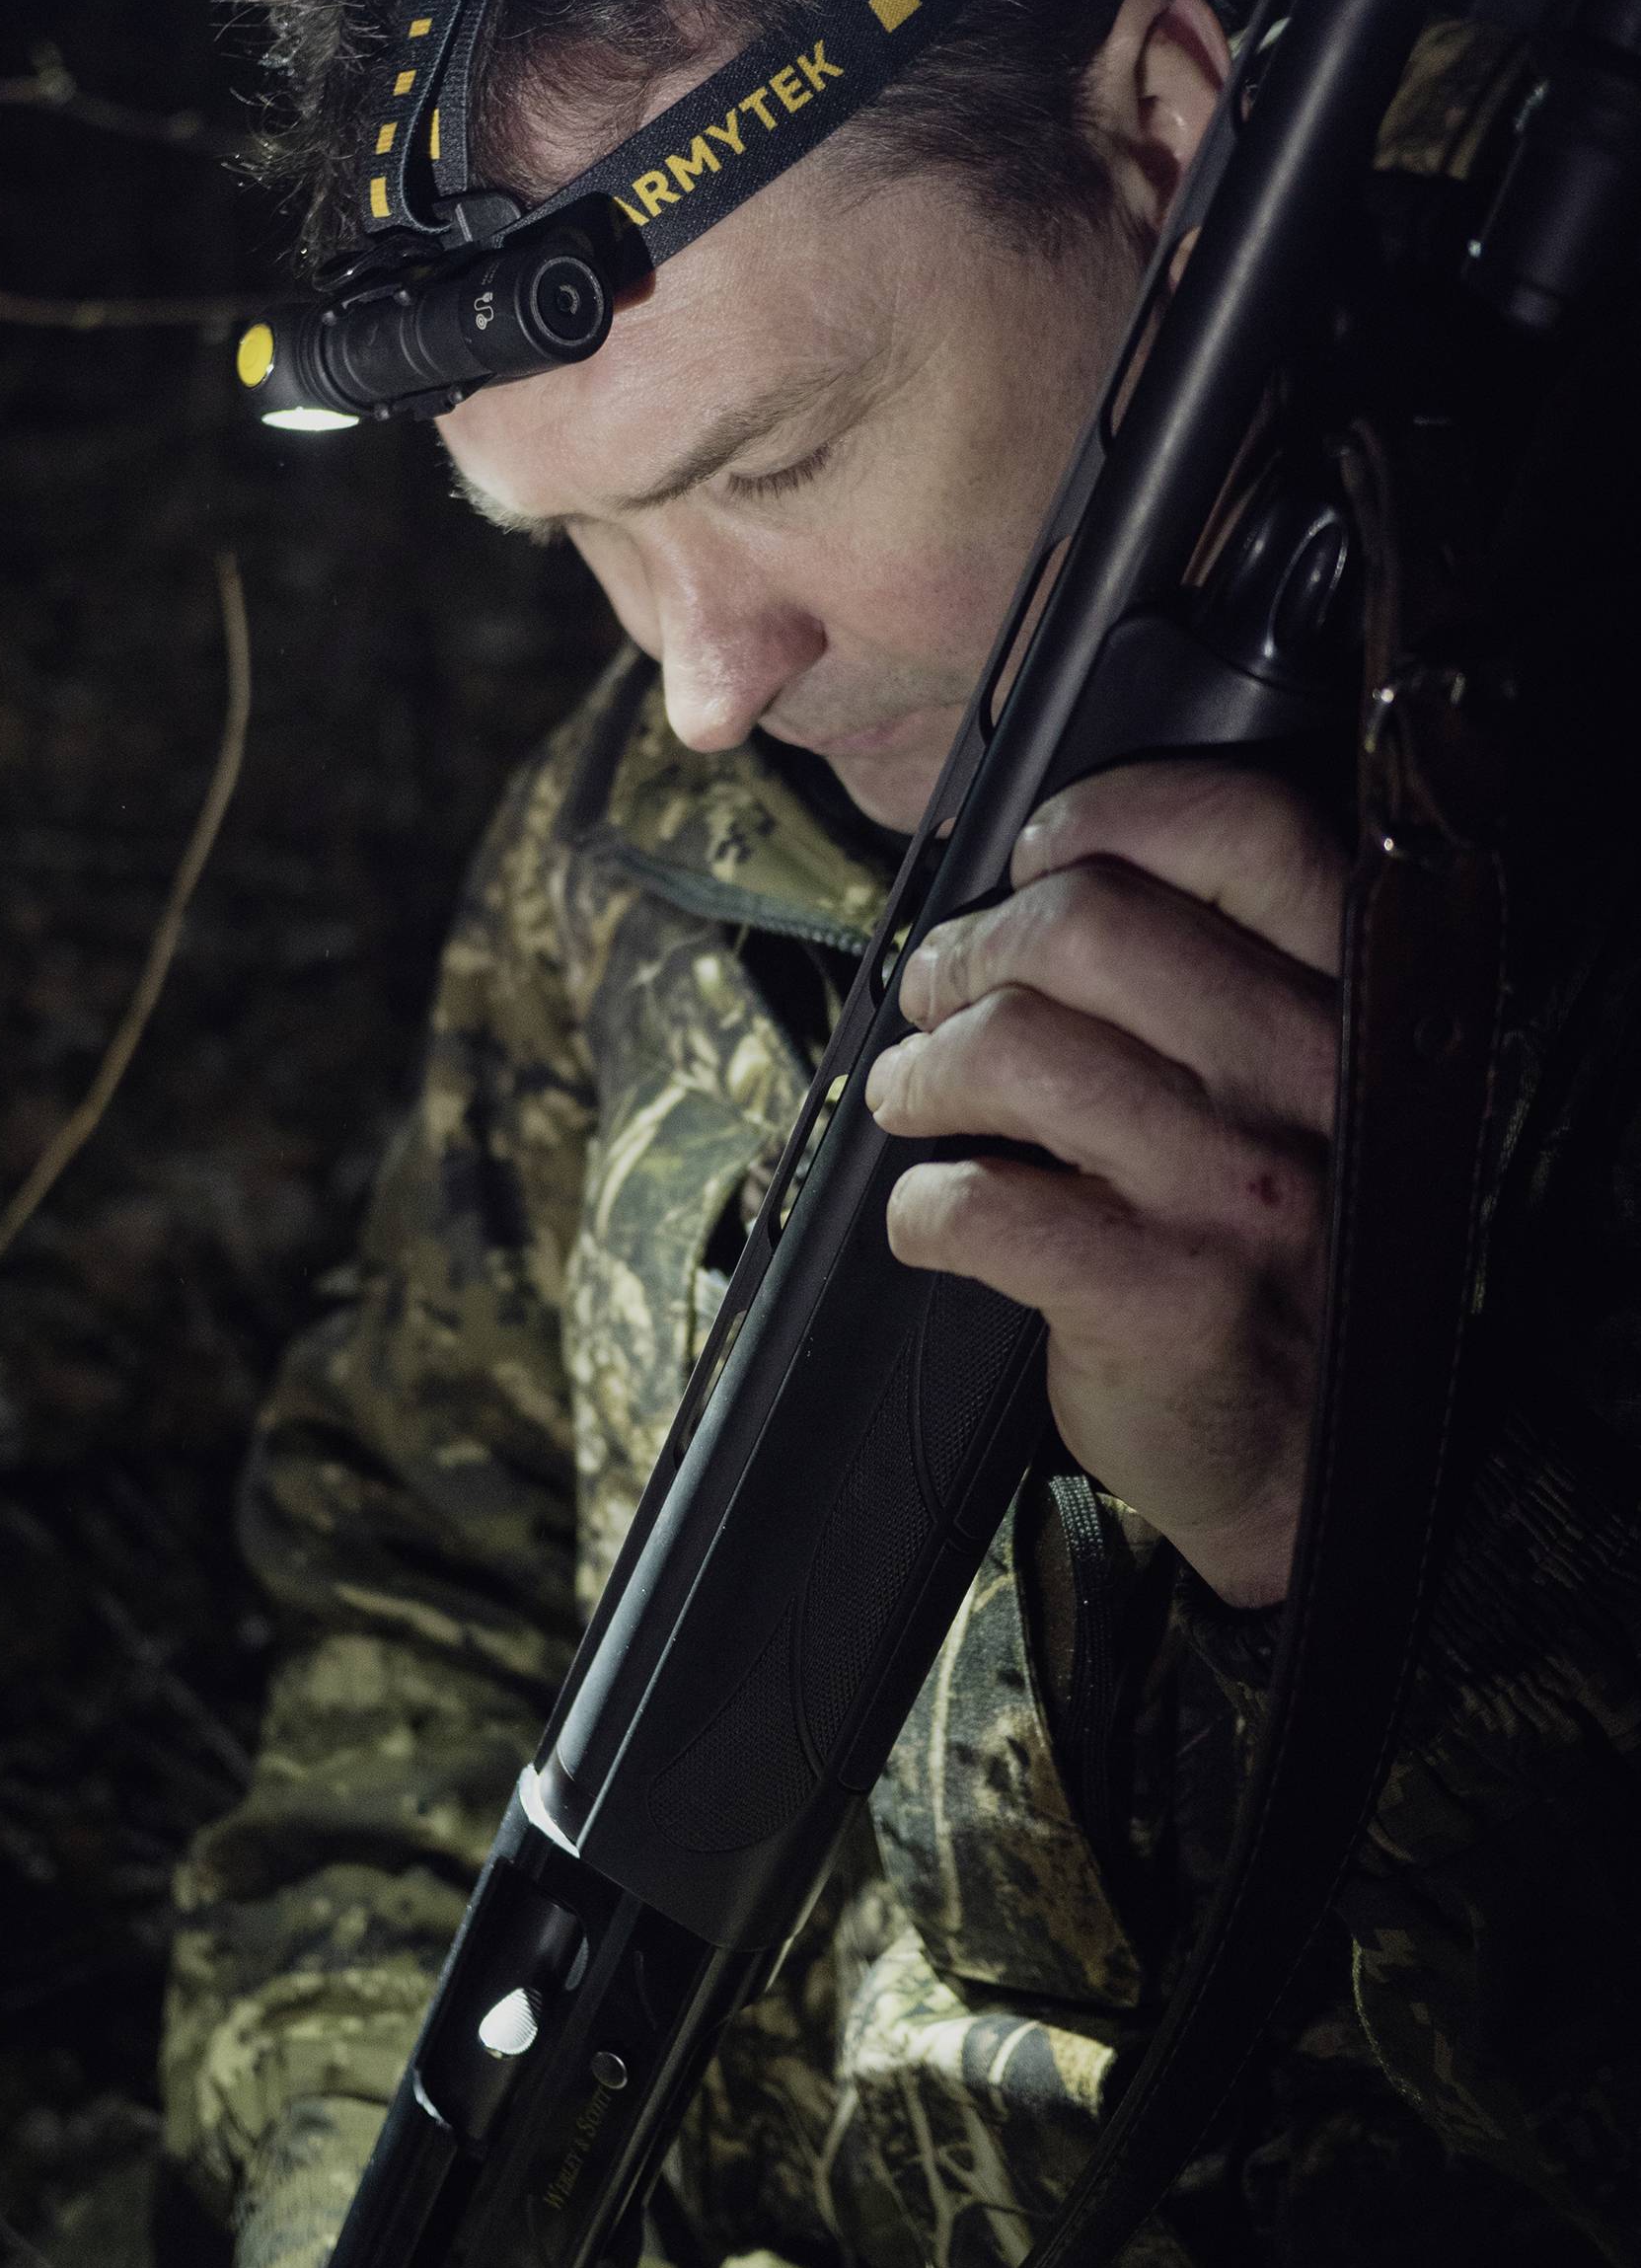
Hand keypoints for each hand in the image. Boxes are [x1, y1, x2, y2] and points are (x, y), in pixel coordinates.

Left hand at [864, 760, 1343, 1606]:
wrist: (1303, 1450)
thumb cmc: (1265, 1239)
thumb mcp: (1286, 1079)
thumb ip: (1205, 967)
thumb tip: (1028, 876)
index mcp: (1353, 1000)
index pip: (1245, 829)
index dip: (1110, 817)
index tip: (1035, 862)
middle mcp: (1314, 1081)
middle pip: (1090, 920)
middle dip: (968, 950)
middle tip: (934, 995)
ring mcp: (1240, 1192)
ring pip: (1016, 1048)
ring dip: (922, 1070)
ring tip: (913, 1096)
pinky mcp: (1162, 1299)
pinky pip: (979, 1203)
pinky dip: (920, 1204)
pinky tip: (932, 1214)